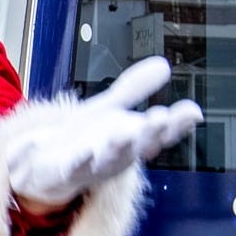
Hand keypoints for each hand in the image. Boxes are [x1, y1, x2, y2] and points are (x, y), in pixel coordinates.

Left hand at [3, 57, 202, 209]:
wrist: (45, 167)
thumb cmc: (83, 140)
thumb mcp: (109, 108)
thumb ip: (135, 88)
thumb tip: (164, 64)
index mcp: (131, 140)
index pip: (160, 133)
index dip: (177, 124)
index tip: (191, 113)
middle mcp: (117, 155)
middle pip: (139, 145)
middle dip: (151, 132)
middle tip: (161, 118)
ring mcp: (93, 165)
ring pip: (110, 159)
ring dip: (119, 147)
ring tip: (125, 134)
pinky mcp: (66, 171)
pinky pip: (74, 168)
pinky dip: (80, 161)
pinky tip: (86, 152)